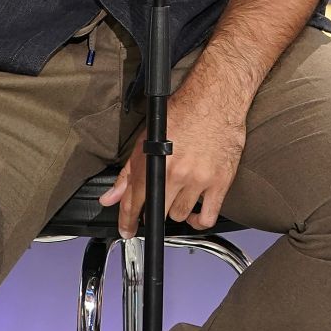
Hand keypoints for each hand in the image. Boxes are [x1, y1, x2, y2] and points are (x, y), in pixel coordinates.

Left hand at [99, 92, 245, 238]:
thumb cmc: (183, 113)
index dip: (127, 221)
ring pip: (181, 214)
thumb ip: (127, 174)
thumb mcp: (146, 140)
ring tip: (180, 198)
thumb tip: (110, 197)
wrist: (215, 99)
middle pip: (158, 212)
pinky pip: (208, 216)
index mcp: (153, 163)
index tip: (128, 230)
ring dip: (177, 210)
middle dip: (154, 211)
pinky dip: (200, 221)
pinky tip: (197, 214)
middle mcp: (175, 173)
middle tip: (158, 205)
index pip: (134, 203)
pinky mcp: (220, 181)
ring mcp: (198, 179)